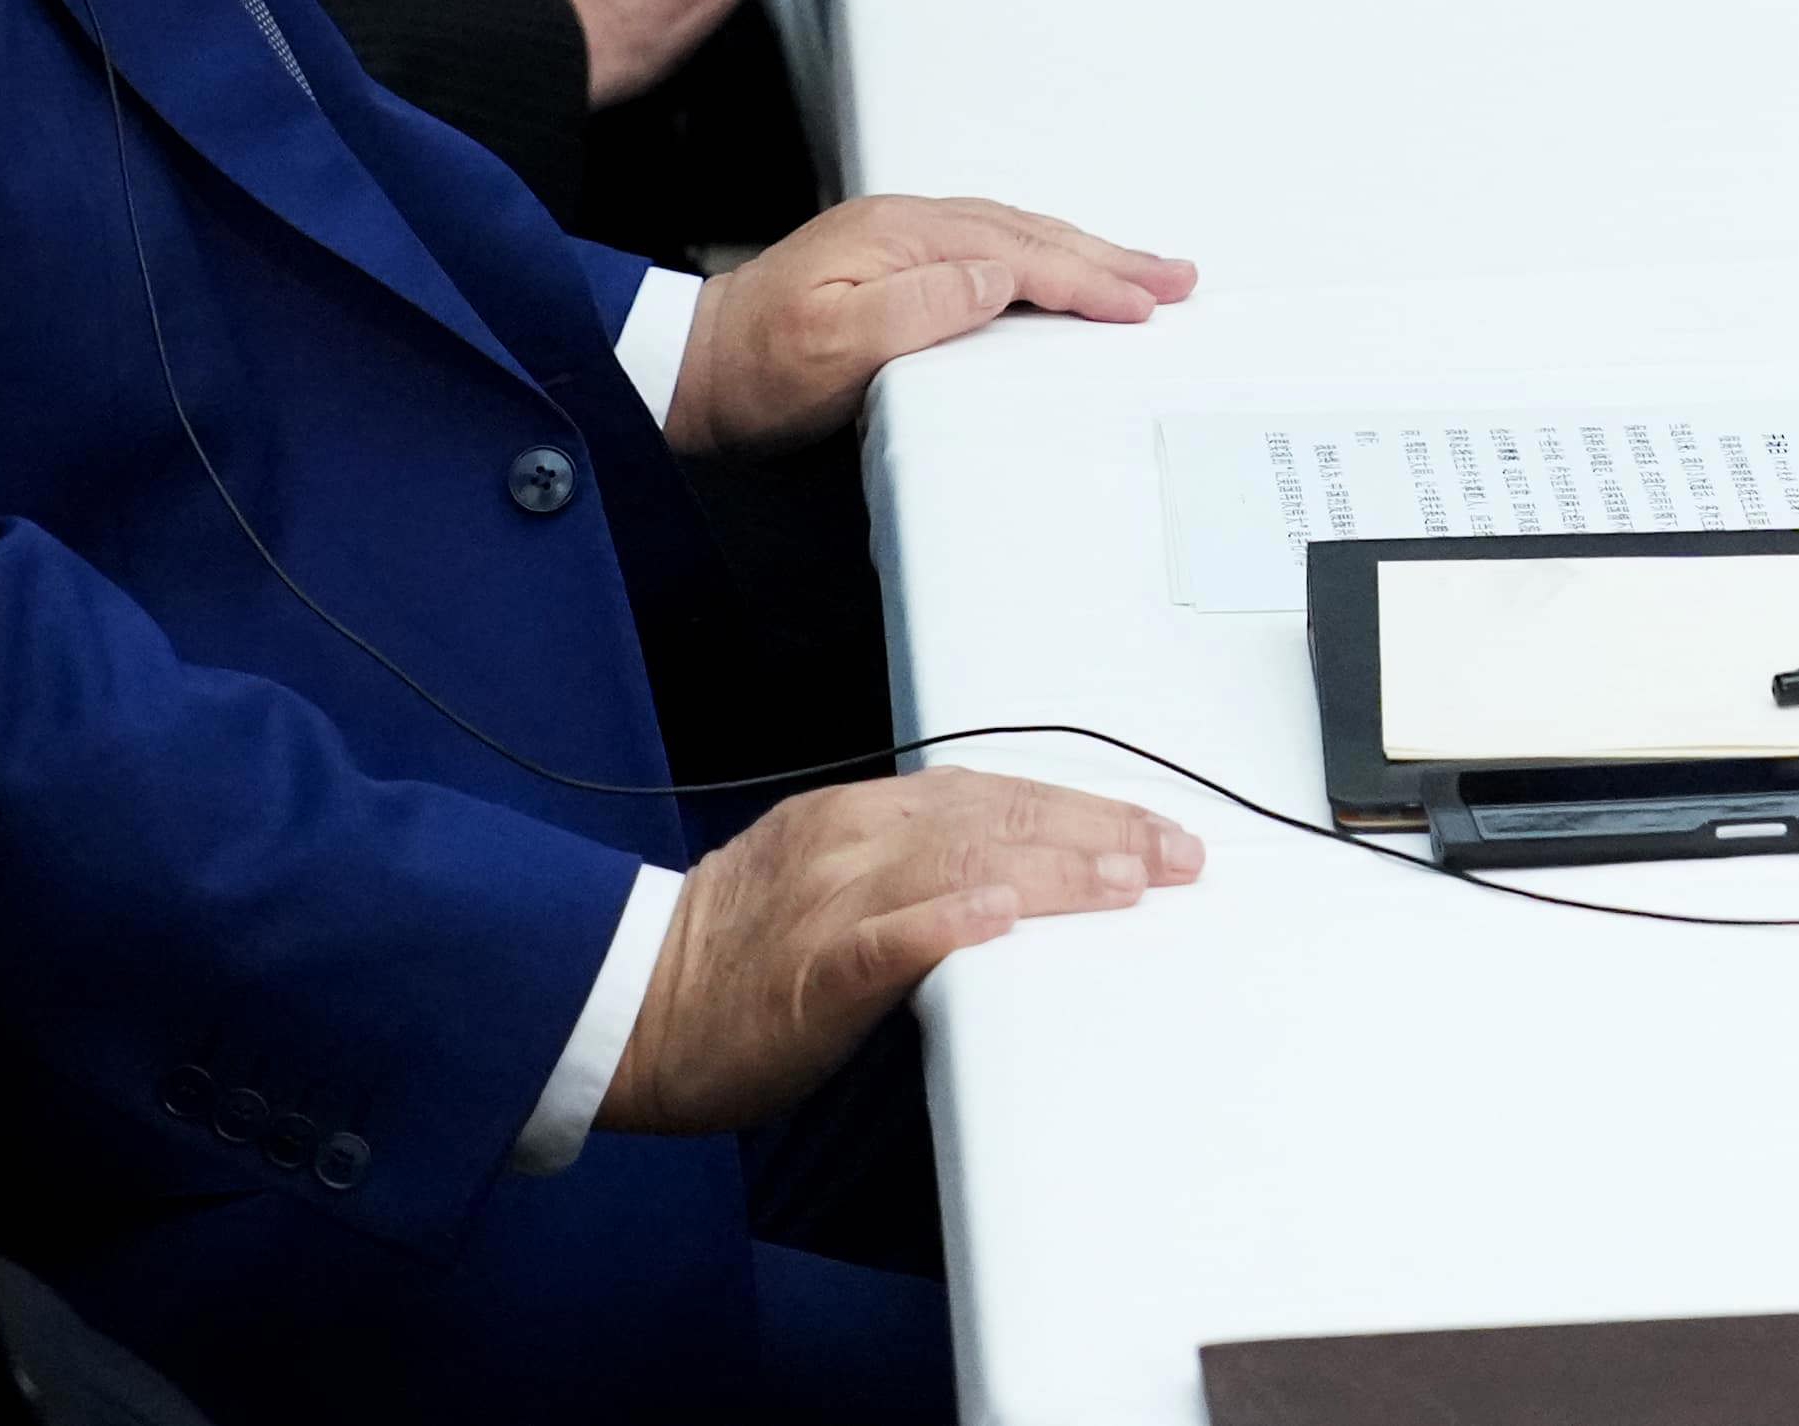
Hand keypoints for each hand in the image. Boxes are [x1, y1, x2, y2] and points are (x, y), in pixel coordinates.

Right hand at [596, 771, 1197, 1140]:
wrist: (621, 1003)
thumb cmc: (729, 957)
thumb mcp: (831, 879)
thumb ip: (914, 866)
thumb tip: (1015, 875)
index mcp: (863, 818)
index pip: (1000, 796)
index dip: (1086, 810)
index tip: (1158, 832)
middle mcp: (855, 840)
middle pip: (999, 819)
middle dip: (1098, 834)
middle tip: (1177, 857)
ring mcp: (831, 900)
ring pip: (959, 865)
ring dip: (1053, 869)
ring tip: (1126, 879)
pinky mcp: (808, 969)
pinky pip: (884, 939)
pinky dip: (944, 922)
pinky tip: (999, 917)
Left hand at [665, 194, 1199, 454]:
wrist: (687, 367)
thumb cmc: (752, 368)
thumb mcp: (829, 345)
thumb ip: (916, 306)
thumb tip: (998, 277)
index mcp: (900, 238)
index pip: (1019, 256)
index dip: (1087, 281)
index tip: (1140, 306)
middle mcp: (907, 226)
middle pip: (1032, 235)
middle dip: (1110, 257)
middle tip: (1176, 277)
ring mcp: (901, 242)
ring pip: (1018, 238)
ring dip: (1086, 254)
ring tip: (1142, 271)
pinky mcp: (894, 265)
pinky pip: (995, 250)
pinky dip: (1045, 258)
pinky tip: (1062, 269)